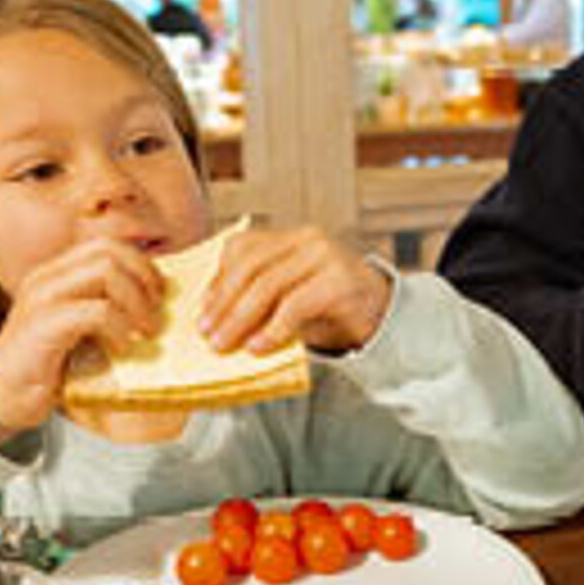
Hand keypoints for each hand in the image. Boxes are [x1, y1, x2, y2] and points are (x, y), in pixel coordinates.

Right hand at [0, 237, 164, 443]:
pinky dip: (119, 326)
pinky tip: (123, 347)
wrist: (1, 399)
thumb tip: (157, 304)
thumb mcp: (78, 328)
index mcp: (56, 273)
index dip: (141, 264)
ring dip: (136, 301)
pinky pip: (96, 311)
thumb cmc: (46, 366)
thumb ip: (103, 307)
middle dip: (143, 278)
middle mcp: (47, 277)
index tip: (159, 294)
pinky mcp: (43, 325)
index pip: (107, 245)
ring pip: (106, 271)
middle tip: (156, 312)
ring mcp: (42, 298)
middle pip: (110, 250)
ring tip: (146, 331)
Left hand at [200, 226, 391, 355]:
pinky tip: (258, 347)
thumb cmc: (328, 308)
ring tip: (225, 345)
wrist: (381, 314)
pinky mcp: (340, 280)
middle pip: (250, 266)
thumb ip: (258, 296)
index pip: (242, 247)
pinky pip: (295, 304)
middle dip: (223, 303)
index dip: (217, 280)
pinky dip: (272, 329)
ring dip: (240, 319)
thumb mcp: (288, 296)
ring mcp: (325, 255)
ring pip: (268, 284)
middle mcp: (306, 238)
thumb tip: (212, 319)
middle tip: (207, 334)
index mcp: (289, 237)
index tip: (202, 313)